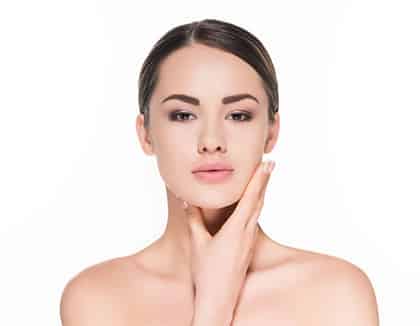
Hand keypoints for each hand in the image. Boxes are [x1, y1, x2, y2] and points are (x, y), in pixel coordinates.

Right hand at [182, 160, 274, 317]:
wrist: (219, 299)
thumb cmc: (207, 273)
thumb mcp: (197, 243)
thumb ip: (193, 220)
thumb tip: (187, 201)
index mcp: (236, 229)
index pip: (251, 198)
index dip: (259, 179)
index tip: (267, 164)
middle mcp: (247, 233)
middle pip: (260, 201)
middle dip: (264, 181)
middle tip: (269, 164)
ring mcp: (250, 242)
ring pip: (259, 211)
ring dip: (261, 193)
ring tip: (263, 180)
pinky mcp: (248, 248)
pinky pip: (254, 221)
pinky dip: (256, 207)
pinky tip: (253, 206)